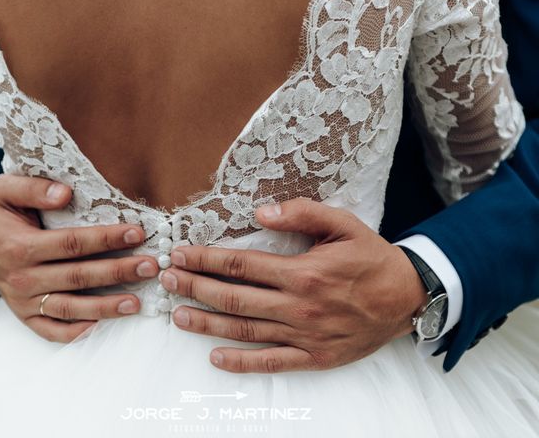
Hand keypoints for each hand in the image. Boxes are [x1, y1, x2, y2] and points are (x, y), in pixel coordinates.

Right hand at [0, 174, 159, 341]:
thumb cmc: (1, 214)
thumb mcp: (5, 190)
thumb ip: (32, 188)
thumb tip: (65, 193)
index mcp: (19, 246)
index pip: (71, 243)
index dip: (105, 239)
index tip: (136, 233)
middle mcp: (22, 278)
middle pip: (78, 277)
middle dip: (117, 272)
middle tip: (150, 267)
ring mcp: (24, 302)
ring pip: (69, 308)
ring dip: (105, 307)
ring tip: (137, 303)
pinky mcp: (26, 317)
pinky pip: (52, 331)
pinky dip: (77, 333)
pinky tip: (103, 327)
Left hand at [159, 197, 427, 372]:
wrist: (408, 298)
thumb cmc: (371, 258)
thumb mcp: (343, 224)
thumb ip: (302, 213)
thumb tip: (260, 211)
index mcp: (303, 272)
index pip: (240, 265)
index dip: (205, 259)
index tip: (181, 254)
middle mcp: (298, 305)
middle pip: (233, 297)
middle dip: (194, 287)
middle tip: (166, 280)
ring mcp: (305, 335)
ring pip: (244, 329)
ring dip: (207, 322)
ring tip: (177, 315)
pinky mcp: (314, 356)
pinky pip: (271, 362)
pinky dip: (241, 361)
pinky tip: (215, 356)